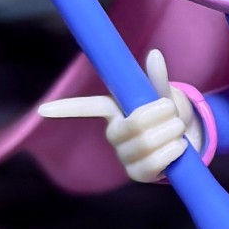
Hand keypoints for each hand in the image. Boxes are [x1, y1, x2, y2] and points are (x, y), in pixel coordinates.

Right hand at [39, 49, 204, 182]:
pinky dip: (172, 152)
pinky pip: (153, 164)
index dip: (66, 108)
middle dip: (162, 115)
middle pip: (134, 124)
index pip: (88, 106)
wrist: (186, 141)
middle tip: (173, 111)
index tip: (42, 110)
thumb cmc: (169, 114)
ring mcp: (124, 155)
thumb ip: (158, 80)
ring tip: (178, 128)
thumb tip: (155, 55)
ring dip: (172, 132)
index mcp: (114, 110)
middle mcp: (113, 133)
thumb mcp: (165, 95)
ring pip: (147, 143)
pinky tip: (178, 146)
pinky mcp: (137, 174)